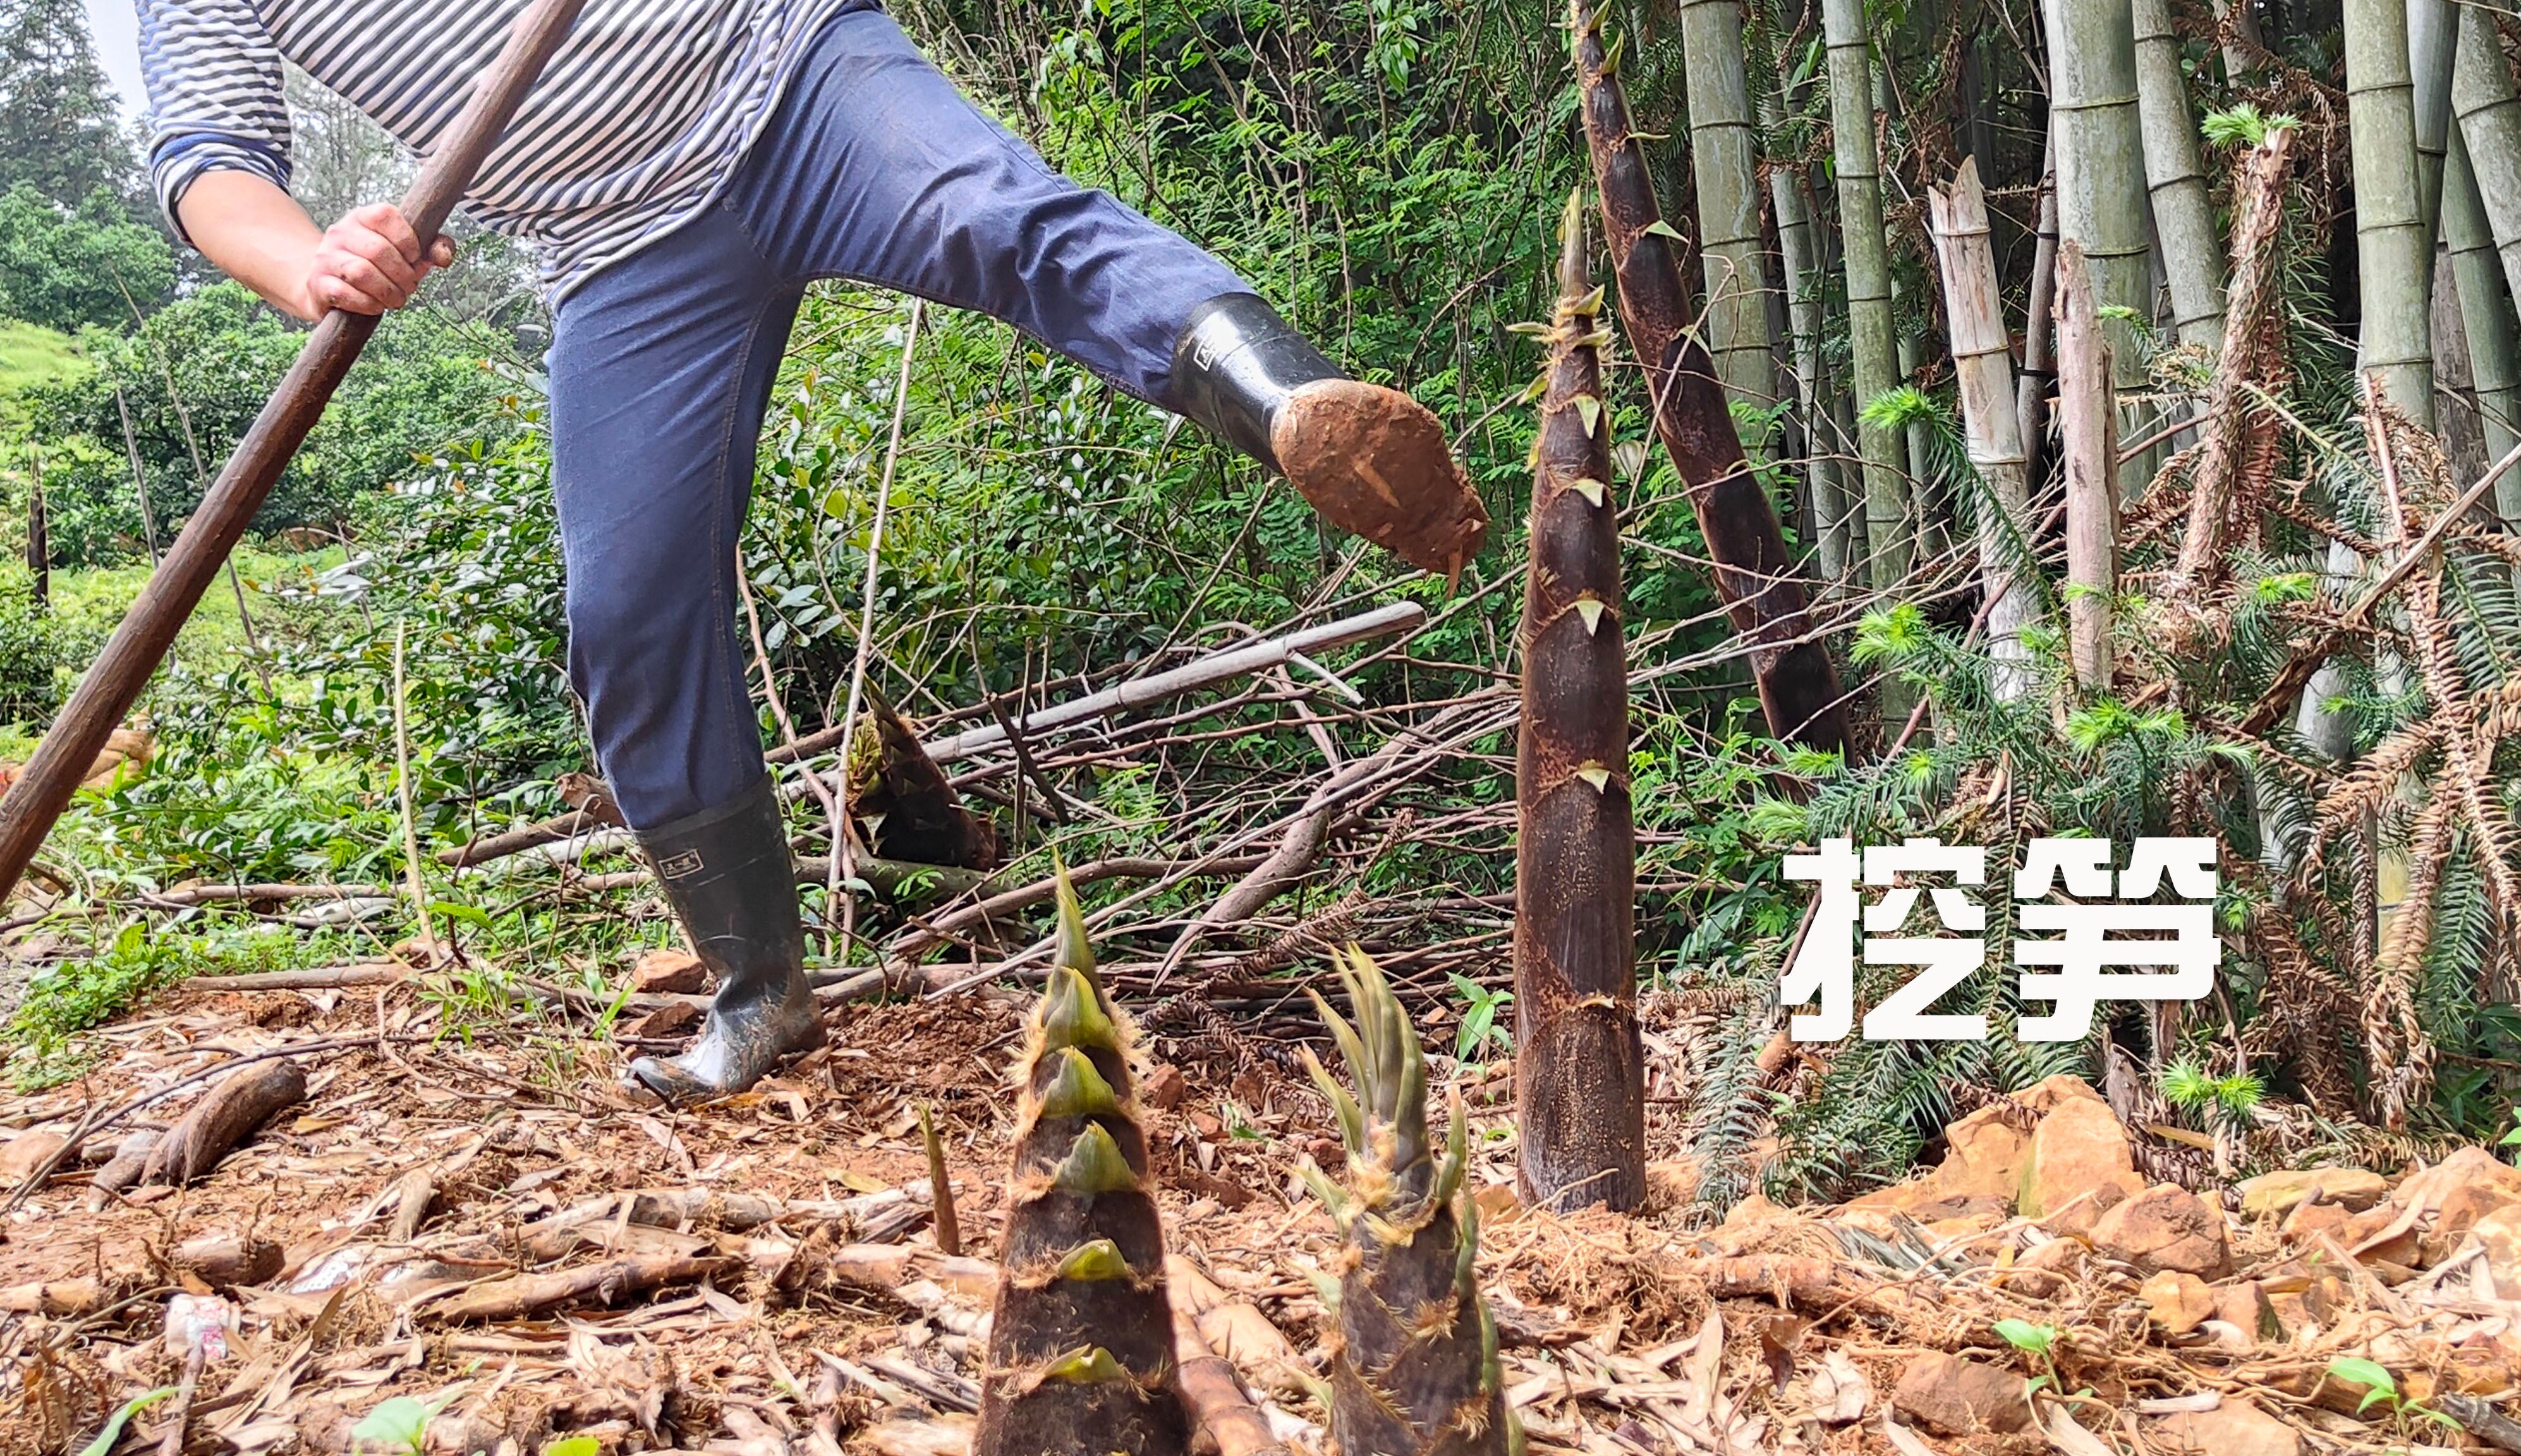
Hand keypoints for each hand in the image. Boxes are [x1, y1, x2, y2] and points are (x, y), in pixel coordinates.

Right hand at [300, 203, 455, 316]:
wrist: (329, 284)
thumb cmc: (376, 267)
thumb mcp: (406, 253)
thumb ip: (432, 248)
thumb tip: (443, 256)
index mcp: (362, 217)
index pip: (385, 215)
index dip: (408, 239)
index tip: (415, 258)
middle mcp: (340, 233)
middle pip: (378, 250)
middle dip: (403, 274)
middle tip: (410, 286)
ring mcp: (326, 258)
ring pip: (361, 272)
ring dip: (388, 292)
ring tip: (396, 299)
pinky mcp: (319, 284)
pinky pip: (346, 294)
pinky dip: (369, 304)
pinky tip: (376, 306)